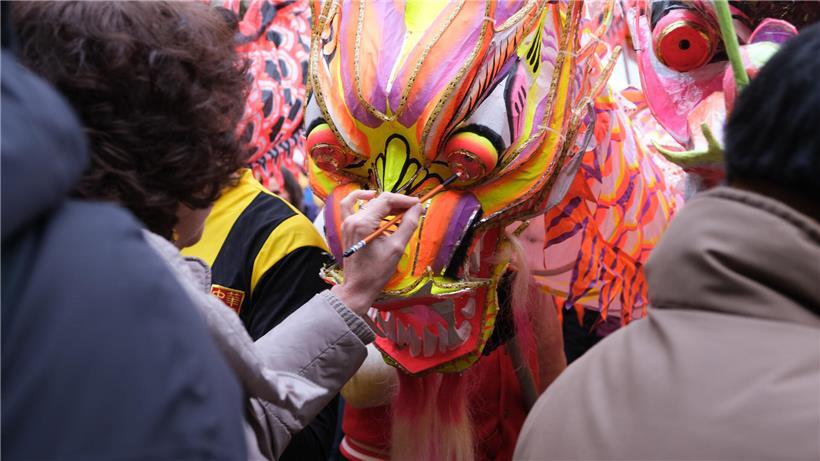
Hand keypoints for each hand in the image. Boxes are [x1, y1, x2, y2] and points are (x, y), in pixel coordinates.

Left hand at [330, 190, 421, 314]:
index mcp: (363, 223)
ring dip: (385, 204)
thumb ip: (408, 224)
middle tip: (413, 210)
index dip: (404, 200)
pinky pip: (350, 206)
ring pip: (368, 203)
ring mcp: (346, 222)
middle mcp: (352, 219)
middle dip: (397, 203)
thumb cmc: (377, 271)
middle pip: (378, 200)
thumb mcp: (397, 247)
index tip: (418, 204)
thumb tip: (418, 207)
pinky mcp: (346, 228)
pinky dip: (361, 200)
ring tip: (400, 211)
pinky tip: (372, 200)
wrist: (358, 287)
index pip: (386, 200)